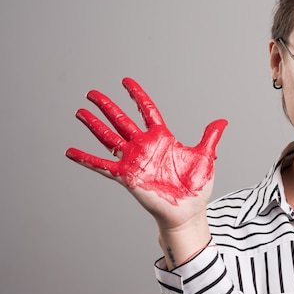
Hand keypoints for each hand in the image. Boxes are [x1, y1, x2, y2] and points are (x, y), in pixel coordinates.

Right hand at [66, 77, 226, 228]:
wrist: (189, 211)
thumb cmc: (196, 187)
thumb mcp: (205, 157)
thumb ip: (210, 137)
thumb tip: (222, 121)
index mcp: (162, 139)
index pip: (146, 111)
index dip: (136, 96)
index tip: (126, 82)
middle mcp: (145, 147)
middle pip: (122, 121)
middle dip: (107, 106)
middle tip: (92, 93)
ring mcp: (134, 161)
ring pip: (109, 138)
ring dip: (94, 126)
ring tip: (80, 112)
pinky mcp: (127, 176)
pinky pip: (103, 166)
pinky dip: (87, 159)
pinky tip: (71, 151)